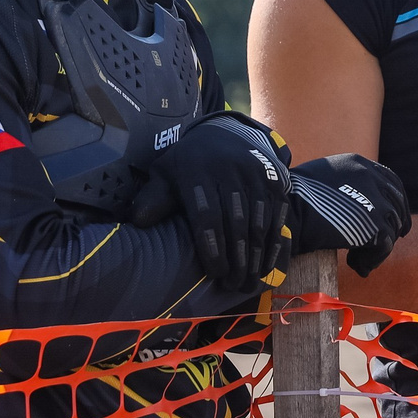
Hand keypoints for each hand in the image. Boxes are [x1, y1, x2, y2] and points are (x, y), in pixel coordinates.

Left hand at [143, 112, 294, 291]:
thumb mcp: (166, 173)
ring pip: (259, 221)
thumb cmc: (189, 163)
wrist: (226, 133)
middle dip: (237, 258)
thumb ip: (154, 197)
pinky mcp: (274, 179)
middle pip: (236, 222)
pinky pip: (277, 214)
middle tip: (233, 284)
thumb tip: (140, 222)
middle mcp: (229, 170)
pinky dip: (273, 241)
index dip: (212, 248)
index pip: (207, 216)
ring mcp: (255, 174)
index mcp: (197, 171)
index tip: (215, 274)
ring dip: (256, 255)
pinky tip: (267, 262)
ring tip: (249, 280)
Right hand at [288, 153, 411, 274]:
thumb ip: (344, 184)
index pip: (391, 181)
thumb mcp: (322, 179)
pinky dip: (372, 260)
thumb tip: (355, 202)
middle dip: (395, 226)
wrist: (286, 212)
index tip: (394, 219)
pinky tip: (356, 267)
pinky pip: (384, 247)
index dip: (396, 202)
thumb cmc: (291, 200)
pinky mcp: (373, 224)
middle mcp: (371, 178)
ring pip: (391, 229)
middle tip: (385, 244)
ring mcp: (375, 200)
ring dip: (377, 248)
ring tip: (357, 260)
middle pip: (397, 205)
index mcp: (358, 164)